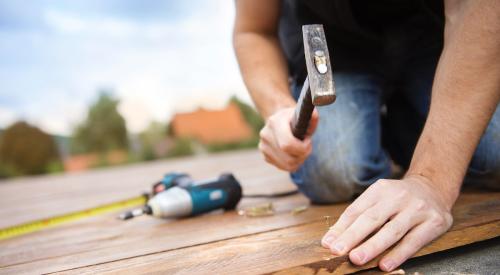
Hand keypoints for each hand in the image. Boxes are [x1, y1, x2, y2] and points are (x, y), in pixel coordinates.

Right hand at [258, 107, 317, 171]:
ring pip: (288, 165)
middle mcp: (266, 135)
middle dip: (303, 155)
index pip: (287, 144)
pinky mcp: (265, 156)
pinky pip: (284, 167)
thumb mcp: (304, 115)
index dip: (302, 147)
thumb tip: (314, 114)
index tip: (308, 141)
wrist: (279, 121)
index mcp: (275, 122)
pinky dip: (293, 163)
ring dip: (299, 160)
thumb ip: (312, 117)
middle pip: (289, 158)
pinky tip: (294, 154)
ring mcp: (263, 146)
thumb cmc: (294, 119)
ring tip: (302, 150)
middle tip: (307, 147)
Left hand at [321, 175, 453, 271]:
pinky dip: (398, 254)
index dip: (341, 228)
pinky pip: (413, 242)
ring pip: (392, 231)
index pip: (357, 210)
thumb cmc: (398, 199)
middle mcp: (398, 197)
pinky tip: (385, 265)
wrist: (434, 187)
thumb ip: (357, 217)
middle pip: (372, 219)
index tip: (328, 244)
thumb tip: (331, 240)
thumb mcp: (378, 199)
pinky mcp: (433, 222)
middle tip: (338, 251)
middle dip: (353, 236)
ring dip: (373, 247)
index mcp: (380, 189)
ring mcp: (417, 209)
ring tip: (357, 259)